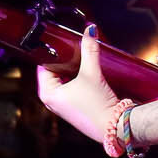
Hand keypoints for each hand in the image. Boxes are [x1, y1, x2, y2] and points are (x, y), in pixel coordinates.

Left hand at [36, 28, 125, 152]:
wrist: (114, 128)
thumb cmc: (97, 104)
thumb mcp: (92, 73)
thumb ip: (89, 50)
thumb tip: (89, 29)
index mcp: (47, 93)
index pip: (44, 65)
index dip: (53, 52)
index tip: (63, 40)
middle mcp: (51, 101)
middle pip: (53, 71)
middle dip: (64, 59)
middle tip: (74, 44)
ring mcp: (62, 106)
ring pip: (63, 79)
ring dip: (71, 69)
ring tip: (81, 55)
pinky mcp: (73, 109)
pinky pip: (70, 87)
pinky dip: (76, 79)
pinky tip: (86, 70)